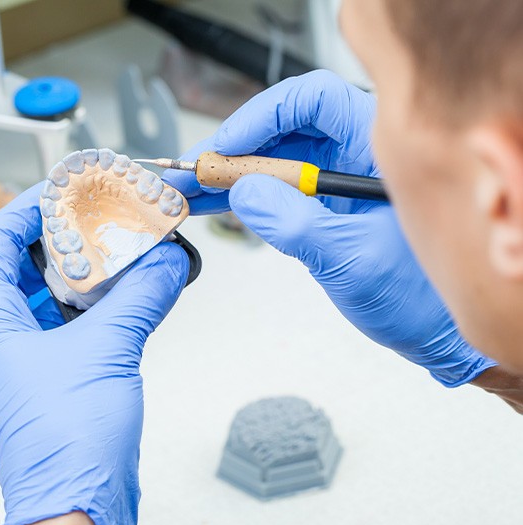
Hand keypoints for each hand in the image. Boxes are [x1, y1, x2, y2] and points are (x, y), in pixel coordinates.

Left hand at [0, 183, 188, 524]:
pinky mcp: (64, 372)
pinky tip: (137, 291)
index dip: (23, 213)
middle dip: (64, 240)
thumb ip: (140, 298)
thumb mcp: (105, 350)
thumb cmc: (66, 442)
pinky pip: (83, 324)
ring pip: (58, 297)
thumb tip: (168, 262)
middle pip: (26, 268)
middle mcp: (3, 340)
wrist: (81, 501)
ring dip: (91, 273)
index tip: (58, 193)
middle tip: (98, 216)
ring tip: (123, 248)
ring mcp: (33, 357)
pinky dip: (109, 304)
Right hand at [197, 70, 494, 385]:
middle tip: (192, 172)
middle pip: (283, 130)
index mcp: (378, 149)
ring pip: (272, 162)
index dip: (265, 116)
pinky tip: (209, 205)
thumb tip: (244, 193)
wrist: (430, 329)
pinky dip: (240, 198)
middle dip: (233, 151)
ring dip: (228, 176)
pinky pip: (274, 192)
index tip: (227, 146)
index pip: (315, 101)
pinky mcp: (320, 209)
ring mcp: (334, 183)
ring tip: (187, 191)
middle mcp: (354, 156)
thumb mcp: (354, 260)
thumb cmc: (417, 295)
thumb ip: (297, 225)